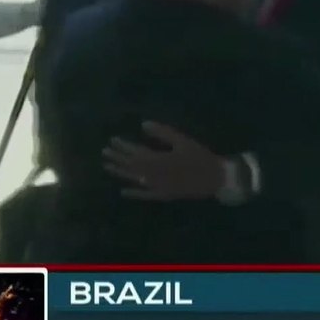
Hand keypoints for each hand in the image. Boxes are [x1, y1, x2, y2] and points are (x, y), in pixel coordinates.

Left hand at [102, 122, 227, 199]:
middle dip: (117, 158)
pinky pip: (145, 195)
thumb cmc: (199, 157)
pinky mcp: (163, 195)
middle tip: (105, 152)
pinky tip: (123, 192)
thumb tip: (143, 123)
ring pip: (134, 179)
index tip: (112, 140)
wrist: (215, 178)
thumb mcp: (183, 141)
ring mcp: (156, 186)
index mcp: (157, 159)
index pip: (134, 151)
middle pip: (131, 165)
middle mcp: (153, 174)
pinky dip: (134, 193)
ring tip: (107, 167)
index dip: (123, 146)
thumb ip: (162, 133)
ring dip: (120, 173)